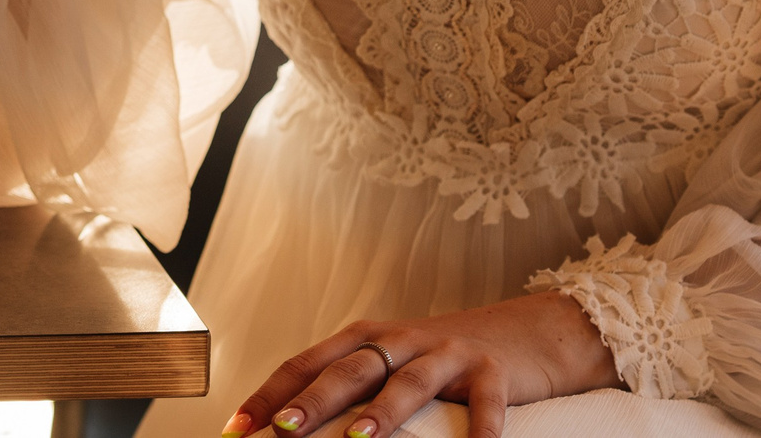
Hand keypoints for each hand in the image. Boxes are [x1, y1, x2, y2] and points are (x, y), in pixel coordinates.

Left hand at [222, 293, 618, 437]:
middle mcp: (401, 340)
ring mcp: (447, 354)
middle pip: (350, 368)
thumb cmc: (441, 360)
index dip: (270, 393)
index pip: (306, 362)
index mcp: (366, 338)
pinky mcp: (493, 372)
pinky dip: (480, 430)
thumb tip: (289, 427)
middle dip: (313, 401)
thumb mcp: (391, 365)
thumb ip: (349, 390)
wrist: (524, 332)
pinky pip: (485, 403)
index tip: (236, 427)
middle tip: (281, 431)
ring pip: (409, 381)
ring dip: (383, 411)